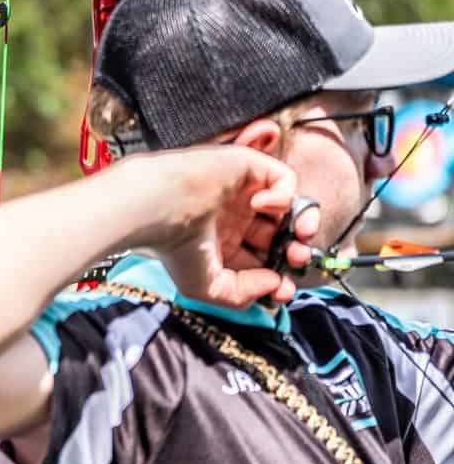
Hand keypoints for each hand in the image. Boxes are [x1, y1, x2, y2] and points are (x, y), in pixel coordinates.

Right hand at [129, 147, 316, 307]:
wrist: (161, 207)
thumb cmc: (173, 245)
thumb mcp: (206, 287)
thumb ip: (243, 294)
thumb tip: (275, 284)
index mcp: (221, 245)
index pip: (260, 261)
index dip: (277, 275)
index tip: (283, 288)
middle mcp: (233, 219)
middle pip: (279, 235)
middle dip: (293, 251)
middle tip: (296, 259)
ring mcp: (243, 193)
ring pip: (290, 207)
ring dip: (302, 223)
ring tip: (300, 235)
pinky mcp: (250, 168)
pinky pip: (284, 179)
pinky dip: (284, 194)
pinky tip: (261, 205)